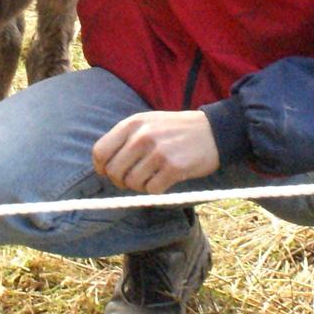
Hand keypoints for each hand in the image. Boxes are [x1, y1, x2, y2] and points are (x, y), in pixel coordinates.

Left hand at [92, 110, 218, 193]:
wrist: (212, 131)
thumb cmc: (175, 130)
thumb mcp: (147, 123)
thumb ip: (125, 139)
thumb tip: (104, 166)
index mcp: (132, 124)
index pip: (100, 151)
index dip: (101, 167)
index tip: (108, 172)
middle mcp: (142, 137)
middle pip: (114, 172)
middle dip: (121, 181)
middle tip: (133, 179)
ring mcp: (158, 152)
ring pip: (132, 183)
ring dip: (140, 186)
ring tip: (152, 176)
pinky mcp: (173, 168)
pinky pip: (151, 190)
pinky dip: (156, 190)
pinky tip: (165, 180)